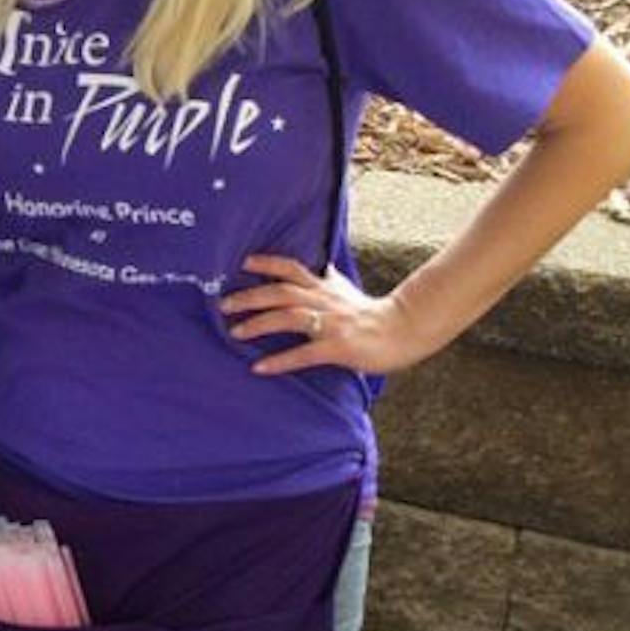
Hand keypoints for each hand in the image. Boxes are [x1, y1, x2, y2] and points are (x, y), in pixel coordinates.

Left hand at [219, 254, 442, 376]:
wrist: (406, 331)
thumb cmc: (373, 315)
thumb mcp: (347, 292)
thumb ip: (330, 281)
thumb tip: (324, 266)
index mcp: (324, 288)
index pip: (291, 268)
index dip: (267, 264)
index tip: (243, 262)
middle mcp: (324, 301)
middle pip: (281, 292)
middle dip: (250, 296)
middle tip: (223, 304)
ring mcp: (331, 324)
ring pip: (289, 317)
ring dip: (259, 324)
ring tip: (234, 333)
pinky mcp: (338, 347)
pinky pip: (304, 354)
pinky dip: (280, 360)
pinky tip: (260, 368)